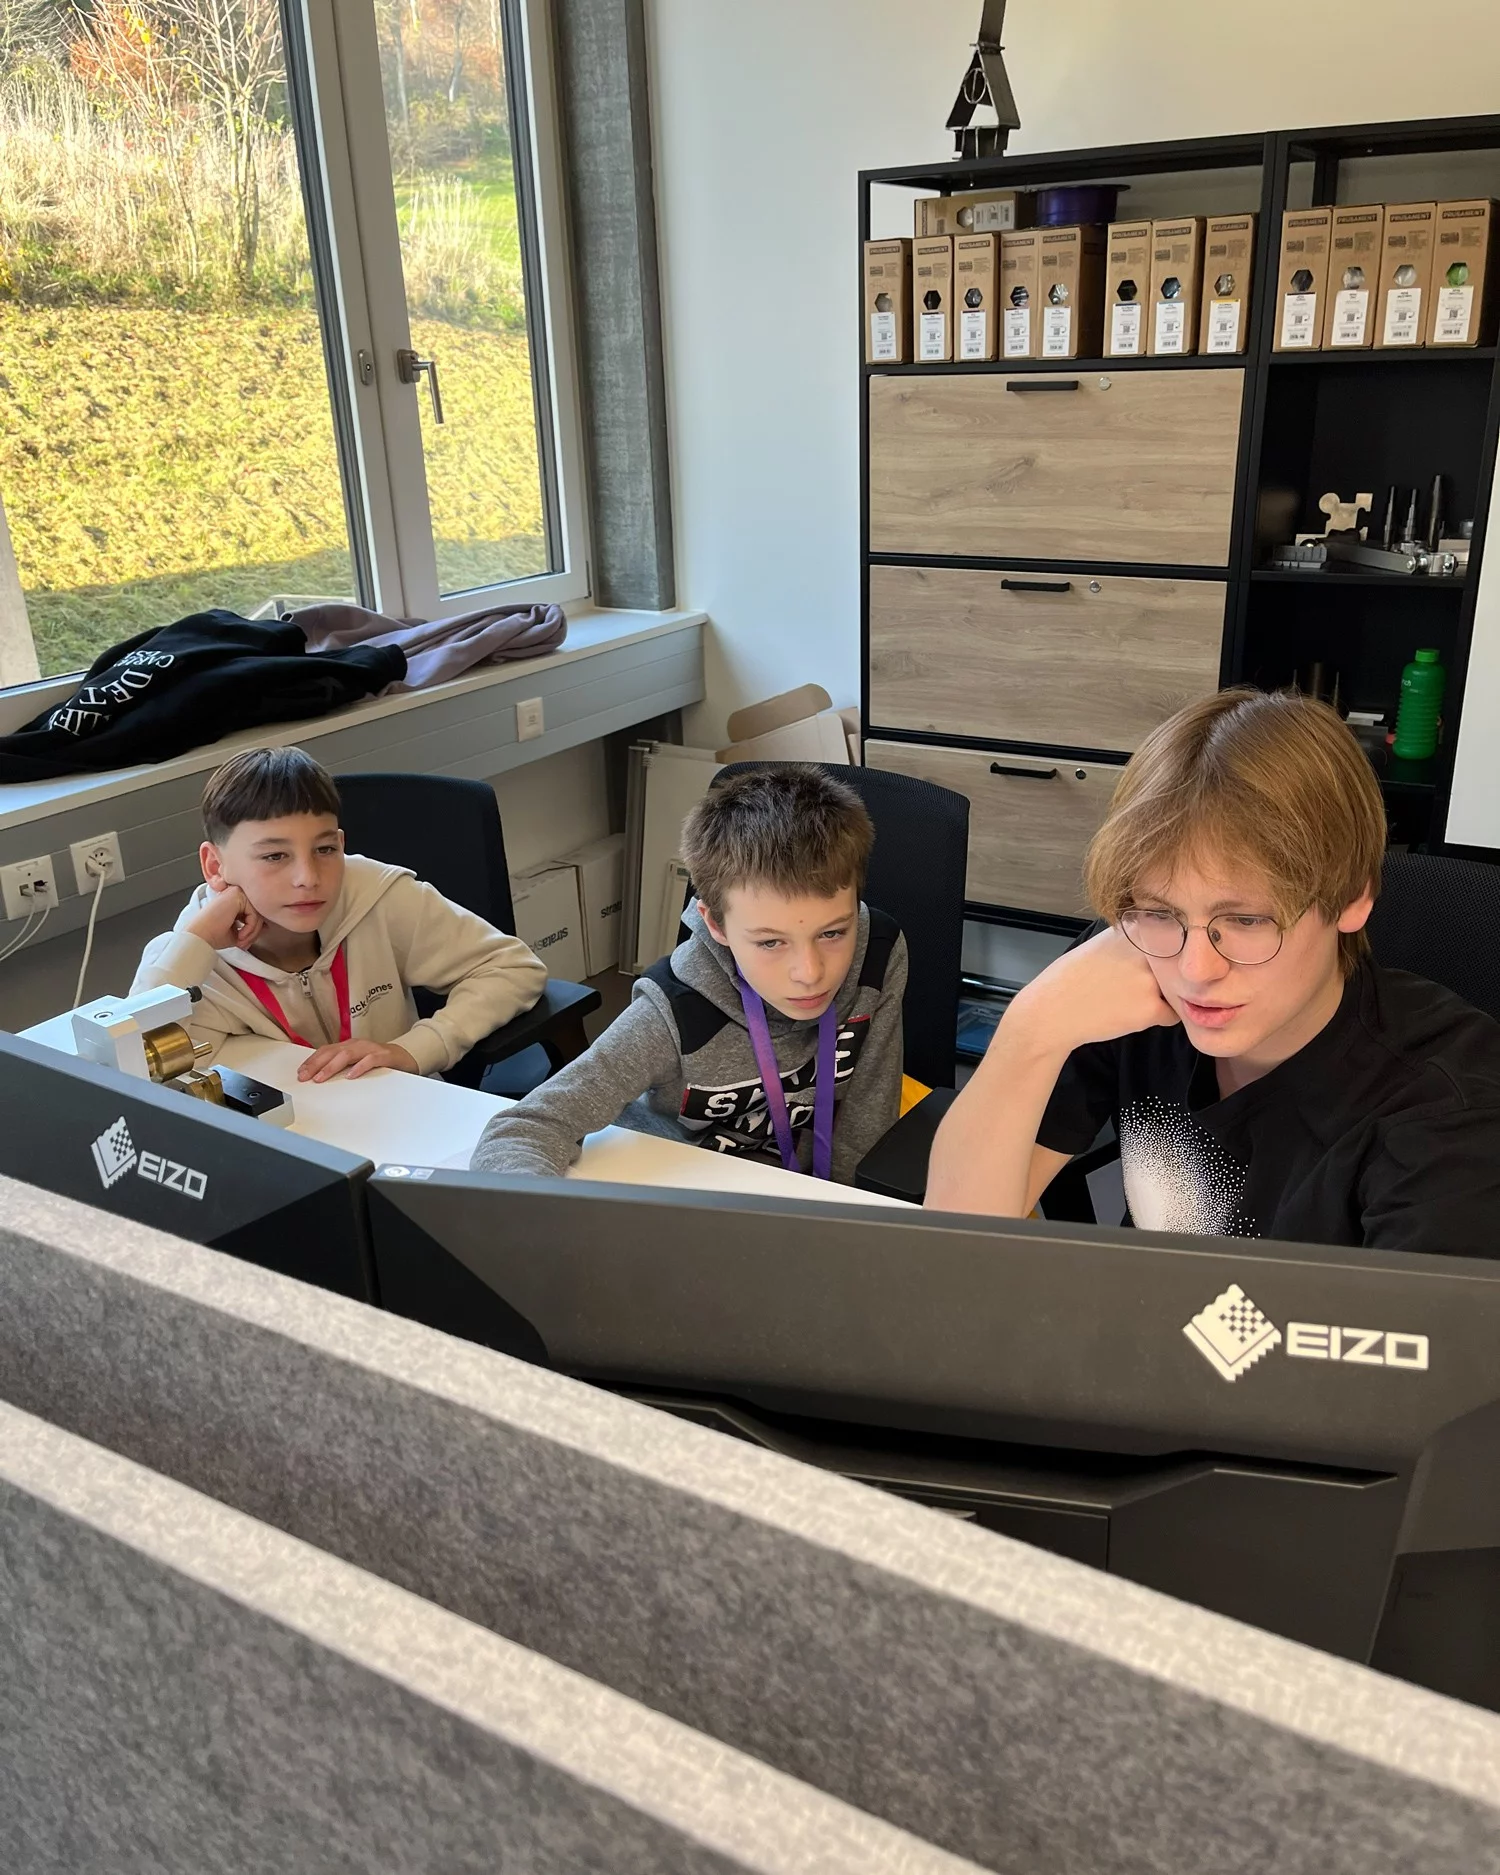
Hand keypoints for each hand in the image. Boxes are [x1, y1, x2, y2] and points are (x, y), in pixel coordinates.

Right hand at [185, 881, 264, 952]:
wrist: (200, 937)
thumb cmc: (213, 935)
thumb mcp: (239, 931)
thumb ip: (252, 926)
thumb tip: (266, 926)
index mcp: (234, 900)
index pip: (254, 912)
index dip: (254, 929)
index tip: (246, 940)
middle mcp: (236, 893)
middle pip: (258, 912)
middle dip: (254, 932)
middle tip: (244, 943)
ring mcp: (236, 892)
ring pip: (258, 913)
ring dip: (253, 932)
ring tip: (241, 941)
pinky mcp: (237, 895)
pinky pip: (254, 914)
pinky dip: (250, 928)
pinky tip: (240, 935)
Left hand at [297, 1039, 418, 1083]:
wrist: (406, 1057)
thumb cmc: (379, 1062)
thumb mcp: (356, 1063)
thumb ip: (341, 1067)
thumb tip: (318, 1077)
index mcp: (349, 1046)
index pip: (326, 1051)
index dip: (311, 1061)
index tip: (300, 1073)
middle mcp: (357, 1045)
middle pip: (332, 1051)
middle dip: (316, 1064)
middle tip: (305, 1077)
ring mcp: (371, 1049)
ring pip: (347, 1054)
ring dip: (332, 1066)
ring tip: (321, 1077)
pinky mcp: (385, 1056)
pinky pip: (370, 1060)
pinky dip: (359, 1067)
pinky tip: (351, 1075)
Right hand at [1005, 928, 1180, 1057]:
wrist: (1053, 1010)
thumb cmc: (1071, 979)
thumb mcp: (1101, 944)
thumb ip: (1132, 939)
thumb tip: (1164, 940)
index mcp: (1134, 930)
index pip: (1170, 939)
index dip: (1163, 954)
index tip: (1146, 965)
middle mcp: (1145, 950)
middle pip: (1177, 965)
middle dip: (1165, 976)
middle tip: (1135, 986)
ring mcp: (1150, 979)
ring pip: (1176, 990)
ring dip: (1162, 997)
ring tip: (1130, 1000)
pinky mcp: (1151, 1007)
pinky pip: (1172, 1014)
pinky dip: (1156, 1018)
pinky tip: (1130, 1014)